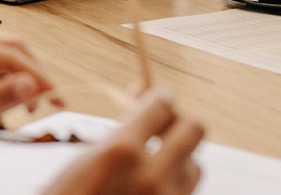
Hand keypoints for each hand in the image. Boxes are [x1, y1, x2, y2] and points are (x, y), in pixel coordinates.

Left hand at [0, 36, 54, 158]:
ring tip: (32, 109)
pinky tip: (11, 108)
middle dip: (34, 73)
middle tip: (55, 100)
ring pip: (2, 63)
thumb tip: (31, 85)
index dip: (37, 76)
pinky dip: (6, 89)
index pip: (8, 57)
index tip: (58, 96)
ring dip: (21, 82)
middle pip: (10, 51)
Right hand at [41, 88, 203, 194]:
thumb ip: (120, 135)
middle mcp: (152, 177)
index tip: (158, 95)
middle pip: (194, 129)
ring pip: (195, 165)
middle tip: (163, 120)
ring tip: (155, 159)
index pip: (161, 106)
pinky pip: (186, 194)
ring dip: (179, 157)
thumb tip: (144, 110)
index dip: (160, 96)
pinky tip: (152, 184)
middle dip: (179, 119)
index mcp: (121, 152)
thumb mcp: (85, 160)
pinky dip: (175, 185)